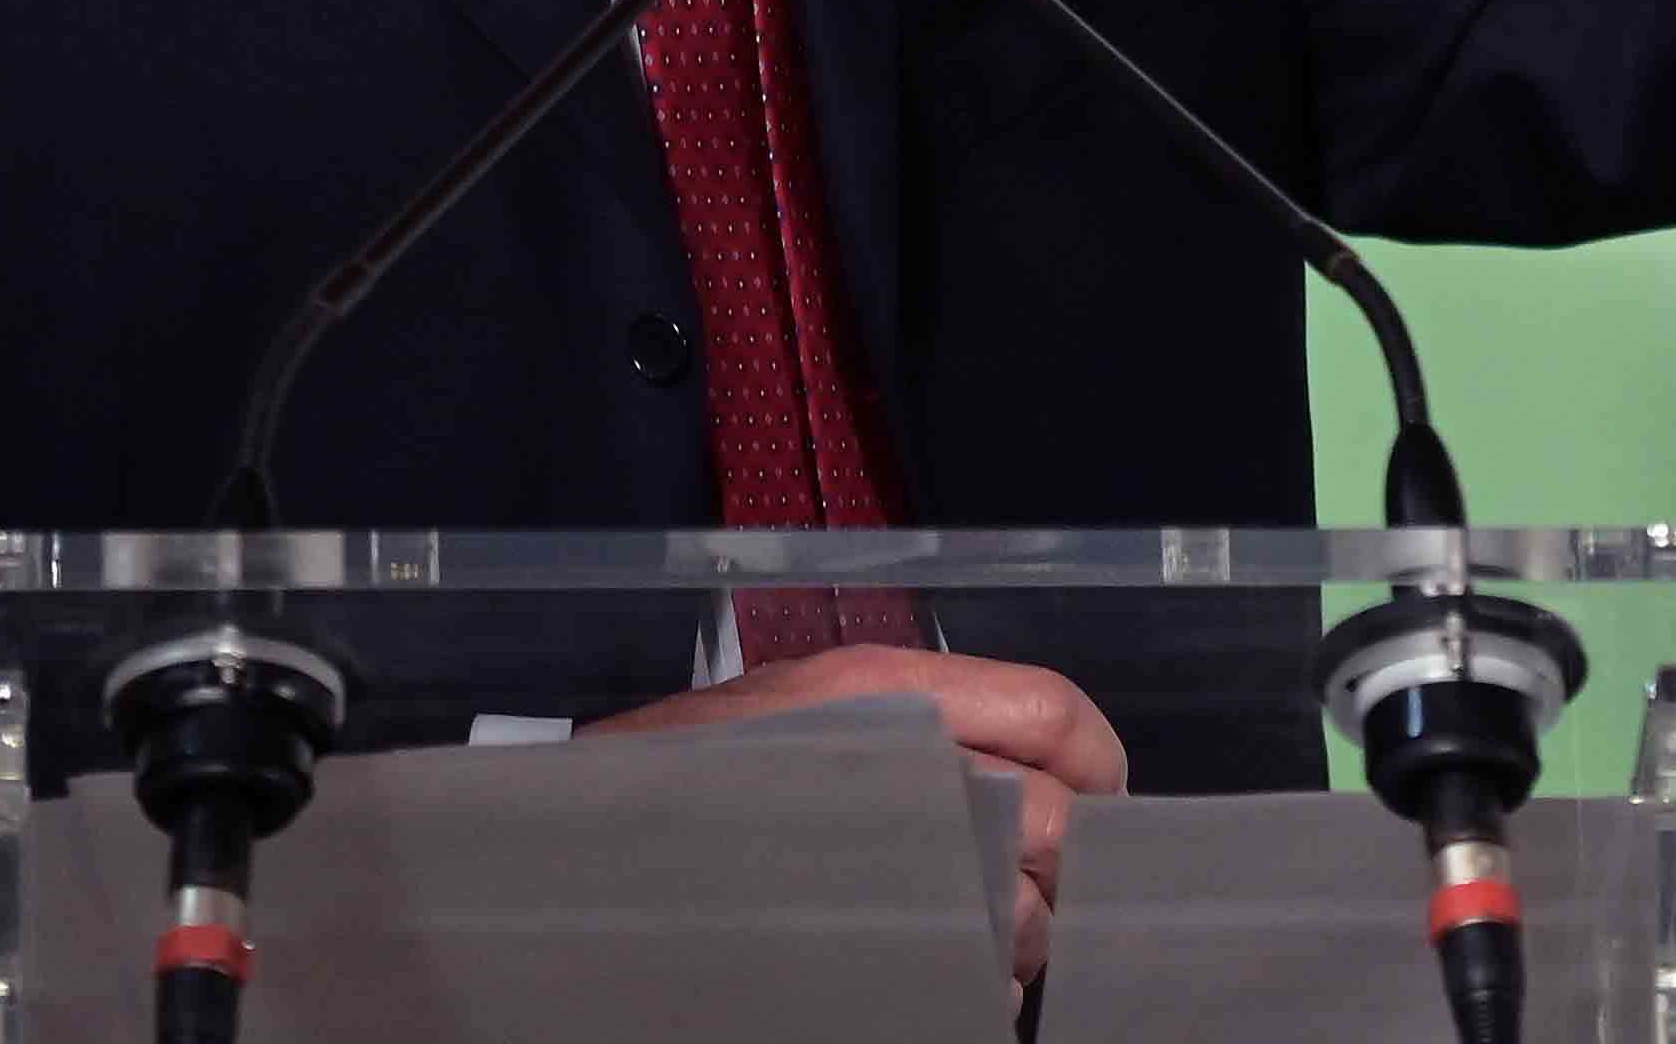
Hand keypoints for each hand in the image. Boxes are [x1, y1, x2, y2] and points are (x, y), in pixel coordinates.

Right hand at [580, 643, 1128, 991]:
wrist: (576, 864)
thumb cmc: (685, 787)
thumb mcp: (790, 714)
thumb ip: (904, 724)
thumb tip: (1027, 770)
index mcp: (881, 687)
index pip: (1052, 710)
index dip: (1095, 762)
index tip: (1099, 798)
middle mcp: (901, 762)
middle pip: (1053, 822)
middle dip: (1057, 868)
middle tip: (1029, 886)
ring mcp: (892, 861)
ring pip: (1026, 915)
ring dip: (1016, 938)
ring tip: (955, 934)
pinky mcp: (880, 948)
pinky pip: (980, 984)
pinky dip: (975, 988)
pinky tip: (925, 972)